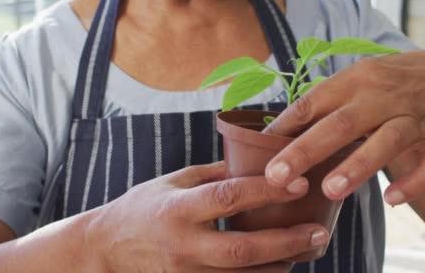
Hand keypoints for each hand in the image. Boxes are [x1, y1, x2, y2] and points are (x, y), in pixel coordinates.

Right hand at [87, 162, 328, 272]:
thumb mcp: (171, 181)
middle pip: (241, 249)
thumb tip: (254, 162)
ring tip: (309, 249)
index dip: (265, 190)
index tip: (299, 184)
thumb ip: (212, 174)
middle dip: (285, 242)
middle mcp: (183, 244)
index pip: (228, 197)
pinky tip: (281, 267)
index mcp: (178, 208)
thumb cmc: (142, 208)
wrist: (105, 250)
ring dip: (280, 265)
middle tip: (318, 231)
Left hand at [264, 50, 424, 205]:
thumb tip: (268, 137)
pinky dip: (415, 181)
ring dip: (358, 165)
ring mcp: (414, 117)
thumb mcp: (352, 86)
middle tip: (278, 177)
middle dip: (308, 150)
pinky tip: (393, 199)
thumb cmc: (383, 88)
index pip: (313, 103)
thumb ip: (318, 108)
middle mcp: (382, 96)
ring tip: (331, 191)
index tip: (260, 153)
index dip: (285, 128)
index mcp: (354, 80)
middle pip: (343, 123)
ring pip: (388, 140)